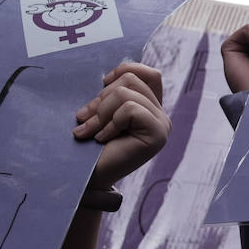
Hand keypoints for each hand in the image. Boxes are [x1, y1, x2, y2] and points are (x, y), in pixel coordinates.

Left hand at [71, 62, 170, 189]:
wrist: (86, 178)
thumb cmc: (89, 147)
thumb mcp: (101, 112)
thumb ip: (112, 95)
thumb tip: (109, 78)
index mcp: (150, 108)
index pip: (149, 74)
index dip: (124, 70)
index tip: (102, 85)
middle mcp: (160, 115)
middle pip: (131, 79)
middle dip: (101, 98)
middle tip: (85, 120)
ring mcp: (162, 125)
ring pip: (125, 94)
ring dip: (100, 112)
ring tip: (91, 132)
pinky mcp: (158, 134)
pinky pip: (129, 109)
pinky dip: (109, 123)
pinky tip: (102, 139)